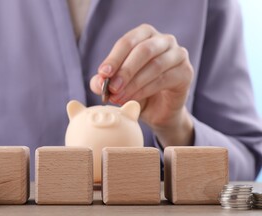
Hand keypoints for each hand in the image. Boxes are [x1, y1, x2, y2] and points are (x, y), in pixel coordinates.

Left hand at [90, 24, 193, 146]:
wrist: (158, 111)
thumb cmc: (137, 91)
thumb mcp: (117, 87)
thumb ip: (106, 82)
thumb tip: (98, 81)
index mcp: (145, 35)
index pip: (128, 41)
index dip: (114, 58)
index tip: (103, 73)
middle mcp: (164, 40)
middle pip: (143, 51)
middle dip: (125, 70)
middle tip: (112, 88)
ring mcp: (178, 54)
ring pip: (155, 65)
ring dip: (134, 83)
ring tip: (119, 97)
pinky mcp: (186, 72)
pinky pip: (164, 79)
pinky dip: (146, 90)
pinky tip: (134, 99)